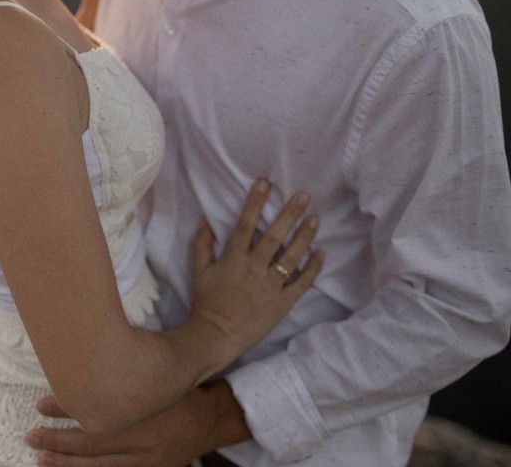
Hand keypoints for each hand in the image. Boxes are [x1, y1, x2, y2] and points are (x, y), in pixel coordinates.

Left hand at [26, 381, 247, 466]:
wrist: (212, 418)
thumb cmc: (177, 390)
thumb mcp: (152, 374)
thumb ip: (123, 372)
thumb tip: (84, 360)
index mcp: (142, 416)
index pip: (96, 418)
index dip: (65, 414)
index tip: (40, 406)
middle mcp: (143, 444)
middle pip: (93, 448)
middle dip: (59, 444)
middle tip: (32, 437)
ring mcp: (147, 462)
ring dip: (68, 465)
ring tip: (42, 459)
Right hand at [189, 179, 322, 368]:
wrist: (216, 336)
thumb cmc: (205, 303)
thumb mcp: (199, 272)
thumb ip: (202, 245)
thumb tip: (206, 221)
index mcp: (233, 259)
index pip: (246, 224)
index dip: (255, 202)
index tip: (265, 183)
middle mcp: (255, 268)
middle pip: (274, 236)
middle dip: (289, 214)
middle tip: (303, 195)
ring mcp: (271, 286)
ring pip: (291, 257)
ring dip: (304, 236)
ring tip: (315, 218)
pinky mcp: (283, 302)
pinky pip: (301, 283)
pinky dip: (312, 268)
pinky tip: (320, 253)